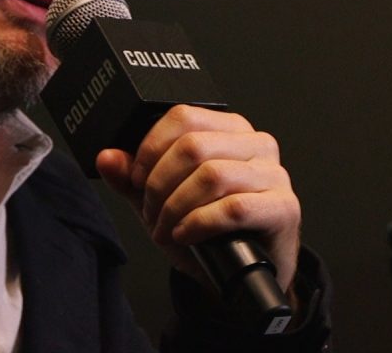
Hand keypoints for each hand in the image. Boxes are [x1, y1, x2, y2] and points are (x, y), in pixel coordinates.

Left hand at [94, 105, 300, 291]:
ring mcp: (274, 174)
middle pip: (193, 146)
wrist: (245, 274)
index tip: (137, 179)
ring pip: (211, 175)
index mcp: (229, 129)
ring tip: (166, 229)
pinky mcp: (284, 207)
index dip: (150, 148)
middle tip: (151, 212)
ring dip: (176, 207)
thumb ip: (133, 179)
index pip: (183, 116)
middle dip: (160, 184)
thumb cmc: (209, 230)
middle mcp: (256, 143)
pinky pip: (233, 207)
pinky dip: (199, 223)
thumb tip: (106, 157)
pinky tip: (186, 235)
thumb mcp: (163, 200)